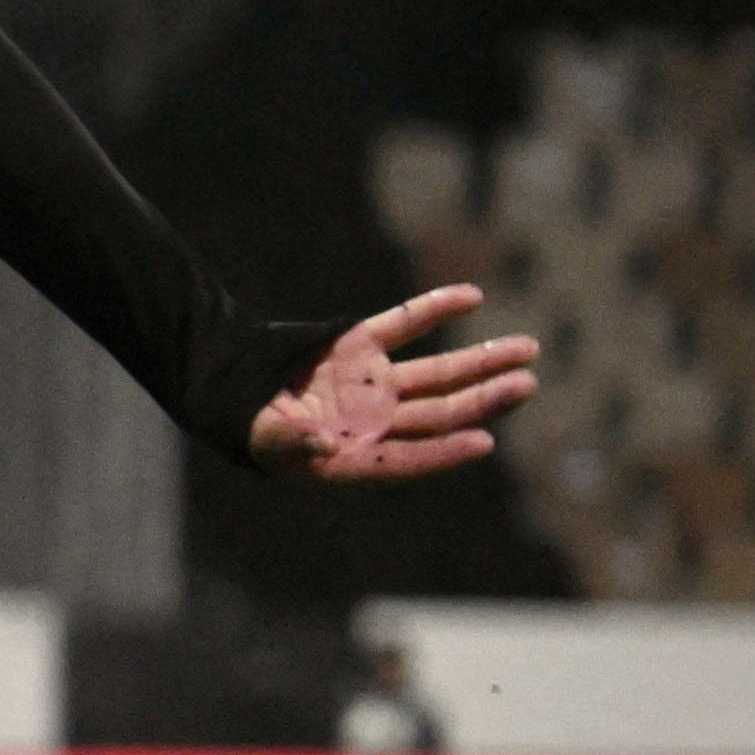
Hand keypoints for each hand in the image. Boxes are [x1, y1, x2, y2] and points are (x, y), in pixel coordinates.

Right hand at [248, 285, 538, 484]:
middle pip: (439, 413)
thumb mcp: (264, 440)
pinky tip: (472, 296)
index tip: (485, 441)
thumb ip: (292, 442)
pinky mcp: (359, 347)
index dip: (445, 453)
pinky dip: (435, 309)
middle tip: (526, 384)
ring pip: (437, 374)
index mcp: (356, 455)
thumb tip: (322, 442)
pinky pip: (404, 325)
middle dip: (483, 399)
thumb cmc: (248, 428)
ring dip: (480, 361)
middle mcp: (374, 423)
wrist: (226, 389)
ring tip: (527, 350)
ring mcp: (371, 384)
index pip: (409, 457)